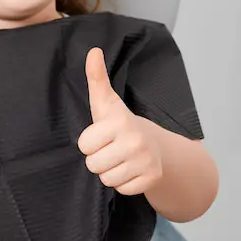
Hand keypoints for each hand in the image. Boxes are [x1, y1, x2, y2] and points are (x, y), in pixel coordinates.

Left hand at [78, 48, 162, 195]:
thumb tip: (92, 51)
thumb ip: (96, 78)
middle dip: (99, 159)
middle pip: (93, 165)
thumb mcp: (106, 103)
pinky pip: (122, 190)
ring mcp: (146, 160)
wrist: (156, 146)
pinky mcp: (152, 178)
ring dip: (111, 172)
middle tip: (112, 149)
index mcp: (120, 121)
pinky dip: (125, 183)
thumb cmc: (121, 125)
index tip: (102, 135)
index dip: (90, 143)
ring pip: (107, 179)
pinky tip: (132, 170)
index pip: (84, 145)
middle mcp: (135, 140)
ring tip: (121, 160)